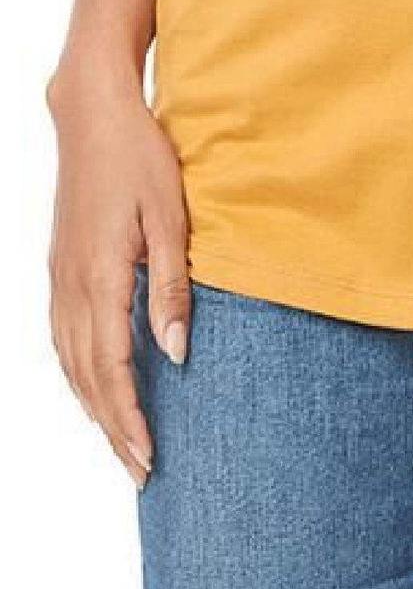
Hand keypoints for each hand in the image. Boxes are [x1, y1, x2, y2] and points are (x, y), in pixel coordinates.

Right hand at [47, 71, 190, 488]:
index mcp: (100, 278)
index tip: (150, 458)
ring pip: (69, 362)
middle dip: (113, 427)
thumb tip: (176, 354)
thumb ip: (172, 289)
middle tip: (141, 470)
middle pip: (86, 377)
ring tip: (120, 441)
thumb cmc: (140, 161)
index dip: (130, 418)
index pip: (112, 369)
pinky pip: (63, 336)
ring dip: (94, 406)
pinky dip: (78, 373)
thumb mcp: (170, 221)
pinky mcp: (60, 267)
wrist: (94, 117)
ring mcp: (59, 277)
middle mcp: (71, 286)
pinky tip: (93, 385)